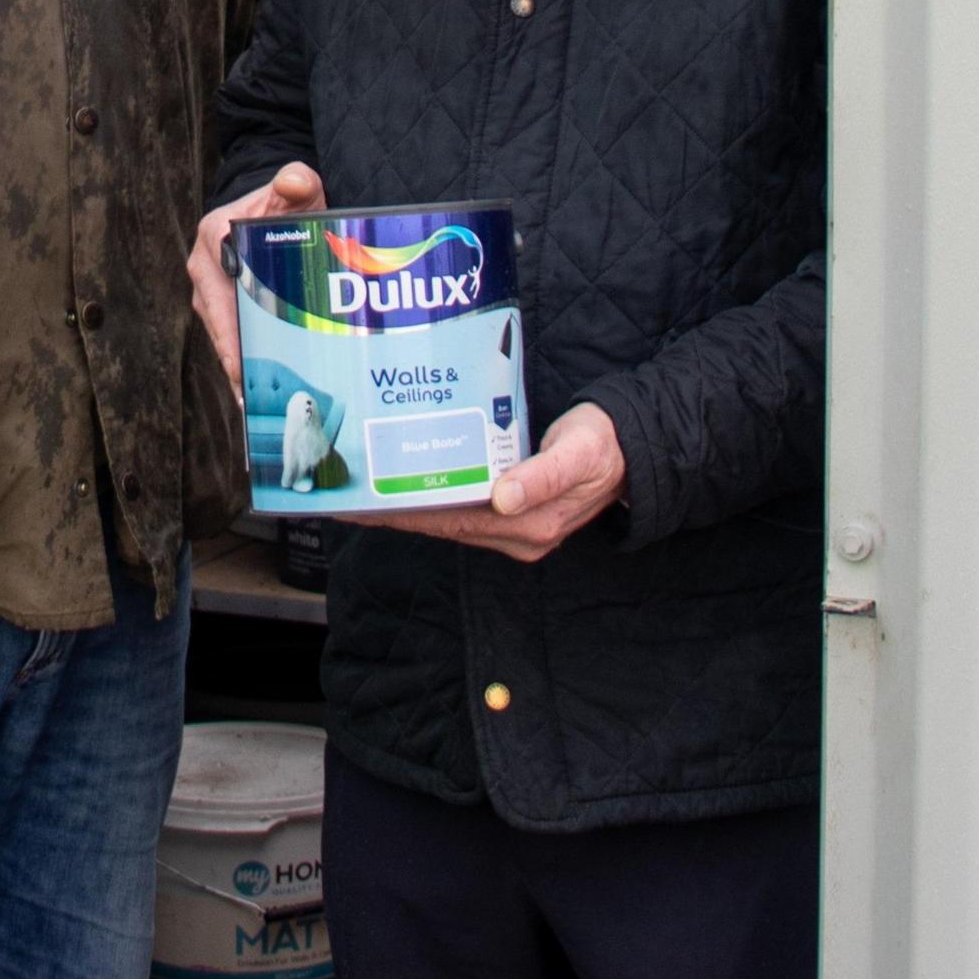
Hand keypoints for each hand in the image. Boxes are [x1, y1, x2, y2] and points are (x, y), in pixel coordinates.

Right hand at [181, 162, 323, 394]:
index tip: (240, 355)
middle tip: (249, 393)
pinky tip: (254, 391)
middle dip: (232, 356)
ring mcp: (212, 288)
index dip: (228, 324)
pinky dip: (240, 360)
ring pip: (221, 332)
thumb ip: (297, 181)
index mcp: (215, 236)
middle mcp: (206, 266)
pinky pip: (229, 334)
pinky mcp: (222, 304)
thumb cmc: (283, 200)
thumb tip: (296, 182)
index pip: (218, 286)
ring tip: (253, 403)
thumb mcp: (296, 187)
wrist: (273, 205)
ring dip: (236, 364)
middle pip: (217, 318)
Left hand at [380, 403, 626, 561]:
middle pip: (443, 524)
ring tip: (366, 493)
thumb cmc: (603, 444)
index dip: (406, 514)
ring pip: (450, 521)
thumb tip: (506, 497)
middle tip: (348, 497)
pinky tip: (409, 489)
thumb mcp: (579, 452)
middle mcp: (519, 534)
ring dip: (409, 510)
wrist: (631, 449)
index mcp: (532, 523)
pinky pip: (464, 513)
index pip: (453, 521)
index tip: (365, 505)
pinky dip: (433, 502)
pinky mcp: (516, 516)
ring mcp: (517, 529)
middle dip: (395, 513)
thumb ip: (544, 475)